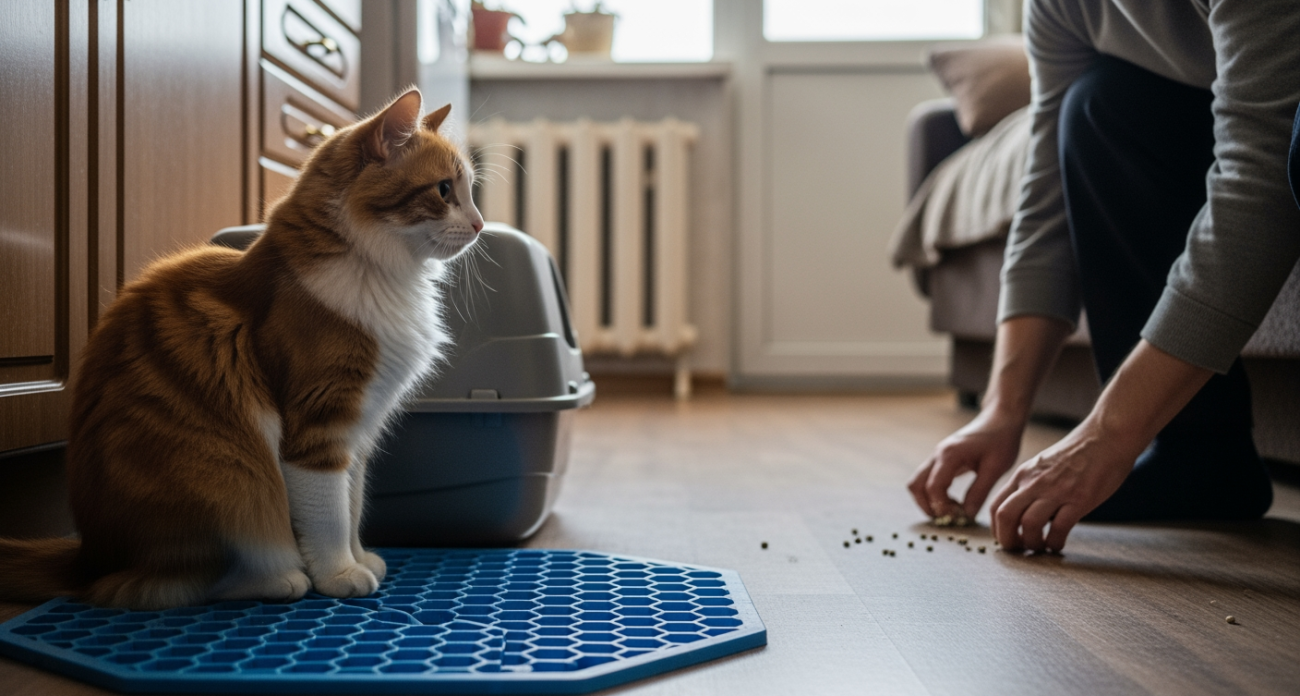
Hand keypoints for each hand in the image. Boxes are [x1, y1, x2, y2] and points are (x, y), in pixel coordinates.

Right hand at [908, 408, 1024, 519]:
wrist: (1000, 419)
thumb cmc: (1001, 440)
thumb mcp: (995, 468)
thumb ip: (979, 492)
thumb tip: (967, 516)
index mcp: (949, 455)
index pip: (933, 487)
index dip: (942, 507)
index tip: (959, 517)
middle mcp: (937, 455)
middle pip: (916, 486)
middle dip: (928, 506)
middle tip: (950, 518)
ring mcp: (936, 456)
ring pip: (918, 483)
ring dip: (929, 501)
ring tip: (952, 510)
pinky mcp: (940, 459)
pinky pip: (927, 480)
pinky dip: (934, 494)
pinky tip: (954, 501)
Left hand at [987, 420, 1133, 552]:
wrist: (1106, 436)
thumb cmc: (1078, 453)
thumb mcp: (1042, 465)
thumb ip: (1031, 486)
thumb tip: (1025, 512)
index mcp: (1023, 475)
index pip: (996, 506)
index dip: (996, 529)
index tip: (1006, 540)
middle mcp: (1034, 482)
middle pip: (1005, 516)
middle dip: (1007, 540)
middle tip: (1019, 550)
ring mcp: (1056, 490)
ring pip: (1029, 524)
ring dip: (1032, 543)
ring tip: (1041, 548)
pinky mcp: (1079, 498)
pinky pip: (1059, 528)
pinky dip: (1055, 543)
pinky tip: (1058, 544)